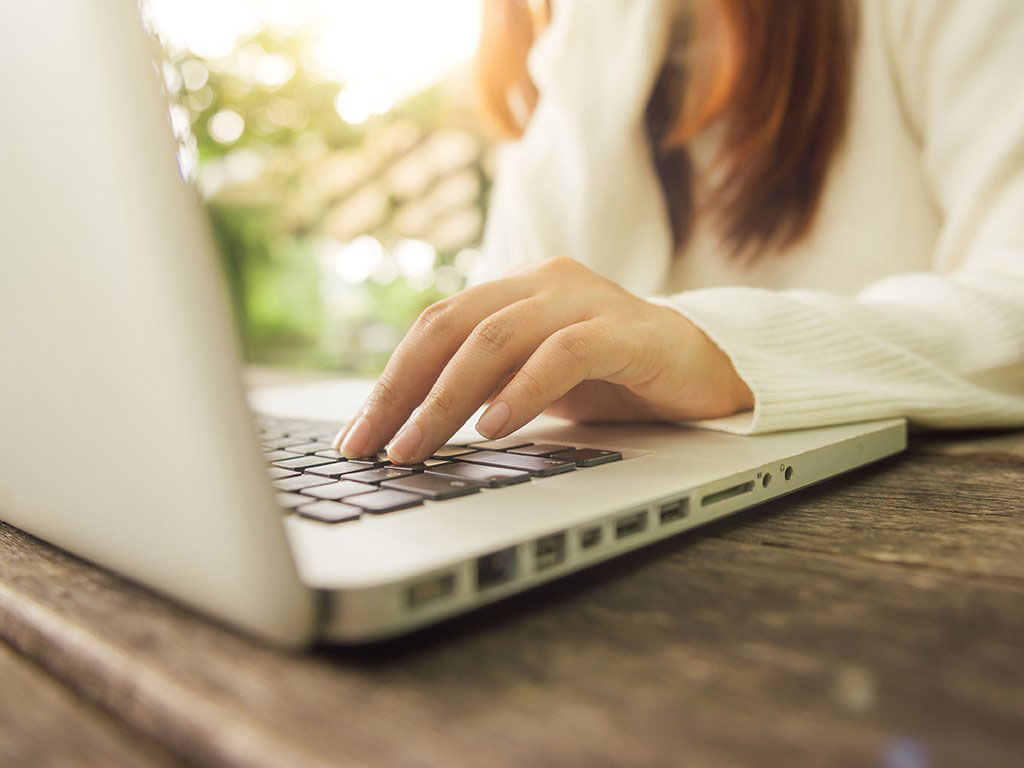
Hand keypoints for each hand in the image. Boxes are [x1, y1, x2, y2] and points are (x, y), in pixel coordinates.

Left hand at [333, 257, 752, 463]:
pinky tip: (495, 427)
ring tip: (417, 447)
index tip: (356, 435)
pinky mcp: (628, 329)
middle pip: (452, 327)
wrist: (705, 373)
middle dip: (402, 391)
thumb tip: (406, 431)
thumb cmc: (613, 380)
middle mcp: (544, 283)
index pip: (434, 327)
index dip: (390, 380)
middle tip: (370, 446)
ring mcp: (586, 299)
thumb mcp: (534, 384)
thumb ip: (482, 388)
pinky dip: (524, 389)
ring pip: (497, 338)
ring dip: (447, 398)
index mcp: (515, 291)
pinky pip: (565, 353)